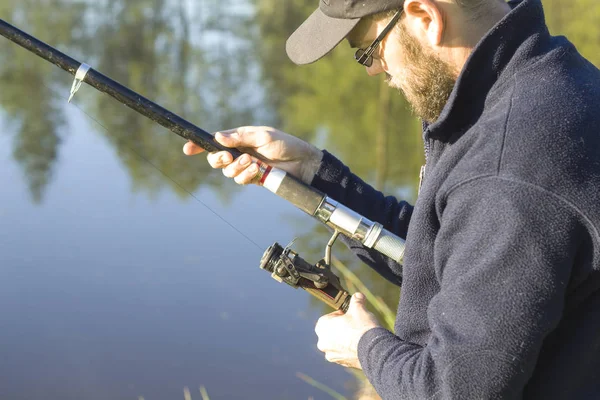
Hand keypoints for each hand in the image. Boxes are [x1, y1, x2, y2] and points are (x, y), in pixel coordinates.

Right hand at [183, 126, 322, 184]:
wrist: (302, 162)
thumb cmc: (284, 144)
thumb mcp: (262, 135)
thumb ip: (240, 137)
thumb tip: (218, 137)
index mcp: (239, 139)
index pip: (215, 142)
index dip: (199, 146)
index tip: (187, 148)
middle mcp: (239, 153)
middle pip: (216, 160)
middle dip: (218, 159)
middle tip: (228, 157)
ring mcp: (245, 167)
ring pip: (227, 172)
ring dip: (236, 168)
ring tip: (252, 162)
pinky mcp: (253, 178)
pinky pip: (240, 180)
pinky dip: (245, 175)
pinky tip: (257, 171)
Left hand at [315, 293, 381, 369]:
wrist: (374, 350)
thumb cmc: (362, 328)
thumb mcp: (359, 308)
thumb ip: (356, 300)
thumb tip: (358, 296)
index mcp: (322, 327)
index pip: (327, 318)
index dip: (338, 315)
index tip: (348, 316)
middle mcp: (323, 343)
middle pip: (330, 332)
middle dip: (340, 328)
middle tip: (354, 325)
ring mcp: (332, 355)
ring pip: (336, 344)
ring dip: (344, 340)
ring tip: (358, 336)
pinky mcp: (342, 364)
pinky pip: (343, 354)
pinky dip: (349, 350)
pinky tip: (360, 346)